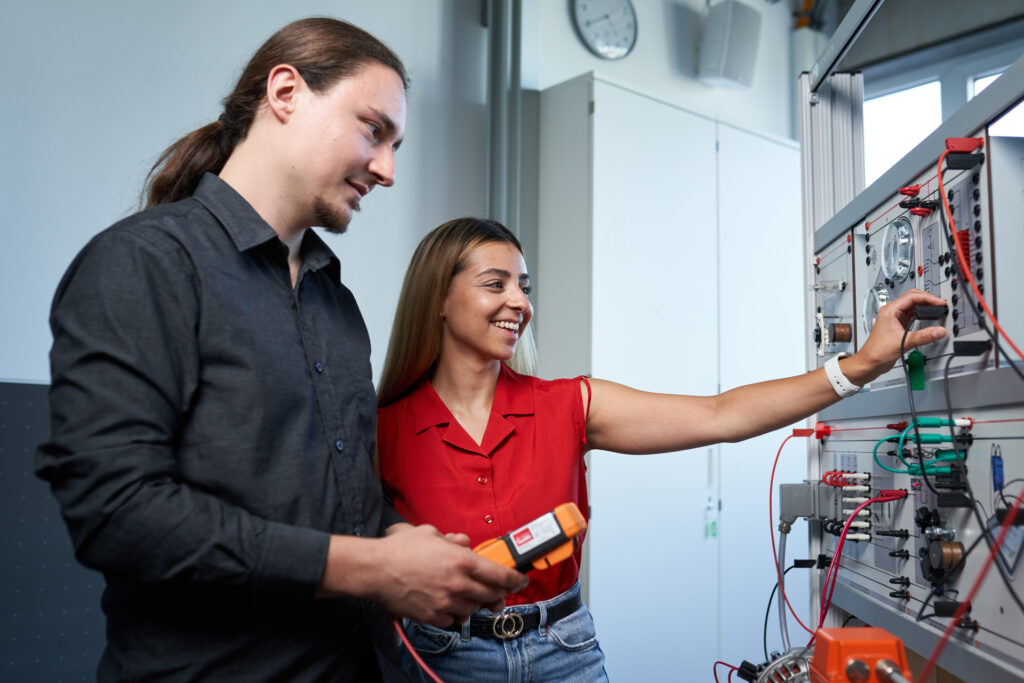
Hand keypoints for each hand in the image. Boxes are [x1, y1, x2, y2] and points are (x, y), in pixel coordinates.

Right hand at [319, 525, 526, 626]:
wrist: (375, 570)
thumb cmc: (400, 549)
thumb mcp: (431, 533)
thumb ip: (453, 539)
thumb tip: (465, 542)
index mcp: (461, 561)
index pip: (500, 575)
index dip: (515, 579)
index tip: (520, 580)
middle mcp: (458, 584)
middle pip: (491, 595)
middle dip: (497, 593)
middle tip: (497, 590)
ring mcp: (446, 602)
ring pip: (473, 608)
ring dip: (475, 602)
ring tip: (467, 594)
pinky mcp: (433, 616)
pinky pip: (454, 619)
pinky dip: (456, 612)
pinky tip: (449, 603)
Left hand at [847, 288, 946, 384]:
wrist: (869, 363)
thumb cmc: (876, 352)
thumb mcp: (903, 342)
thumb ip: (923, 337)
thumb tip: (939, 331)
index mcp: (889, 311)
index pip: (912, 297)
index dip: (928, 298)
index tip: (939, 303)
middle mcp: (892, 312)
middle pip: (913, 298)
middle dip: (927, 300)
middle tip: (940, 305)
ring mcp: (895, 319)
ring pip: (913, 306)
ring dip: (925, 307)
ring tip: (937, 310)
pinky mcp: (899, 326)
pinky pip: (913, 316)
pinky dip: (922, 315)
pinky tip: (929, 319)